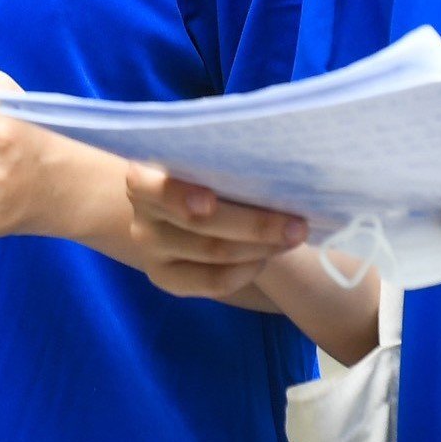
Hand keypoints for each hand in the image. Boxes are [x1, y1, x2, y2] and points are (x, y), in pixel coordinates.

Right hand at [124, 165, 308, 298]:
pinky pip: (213, 282)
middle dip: (256, 224)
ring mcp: (150, 251)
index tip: (209, 201)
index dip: (180, 196)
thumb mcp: (205, 160)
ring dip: (261, 246)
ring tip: (294, 236)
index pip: (156, 188)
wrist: (176, 205)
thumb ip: (224, 160)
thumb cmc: (201, 172)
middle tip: (298, 223)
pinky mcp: (165, 279)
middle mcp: (142, 216)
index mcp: (143, 177)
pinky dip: (247, 270)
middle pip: (202, 226)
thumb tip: (276, 159)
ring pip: (214, 253)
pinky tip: (266, 255)